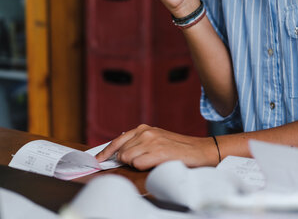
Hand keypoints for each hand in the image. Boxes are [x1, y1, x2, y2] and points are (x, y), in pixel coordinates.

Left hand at [95, 124, 216, 170]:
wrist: (200, 150)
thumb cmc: (179, 148)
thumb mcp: (157, 139)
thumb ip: (139, 143)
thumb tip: (120, 154)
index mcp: (144, 128)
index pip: (117, 140)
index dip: (105, 152)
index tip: (97, 160)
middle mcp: (145, 132)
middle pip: (121, 153)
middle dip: (127, 161)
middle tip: (144, 161)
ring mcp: (151, 141)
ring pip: (128, 159)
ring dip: (137, 164)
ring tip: (153, 161)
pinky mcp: (157, 152)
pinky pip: (138, 164)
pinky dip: (144, 167)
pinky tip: (156, 164)